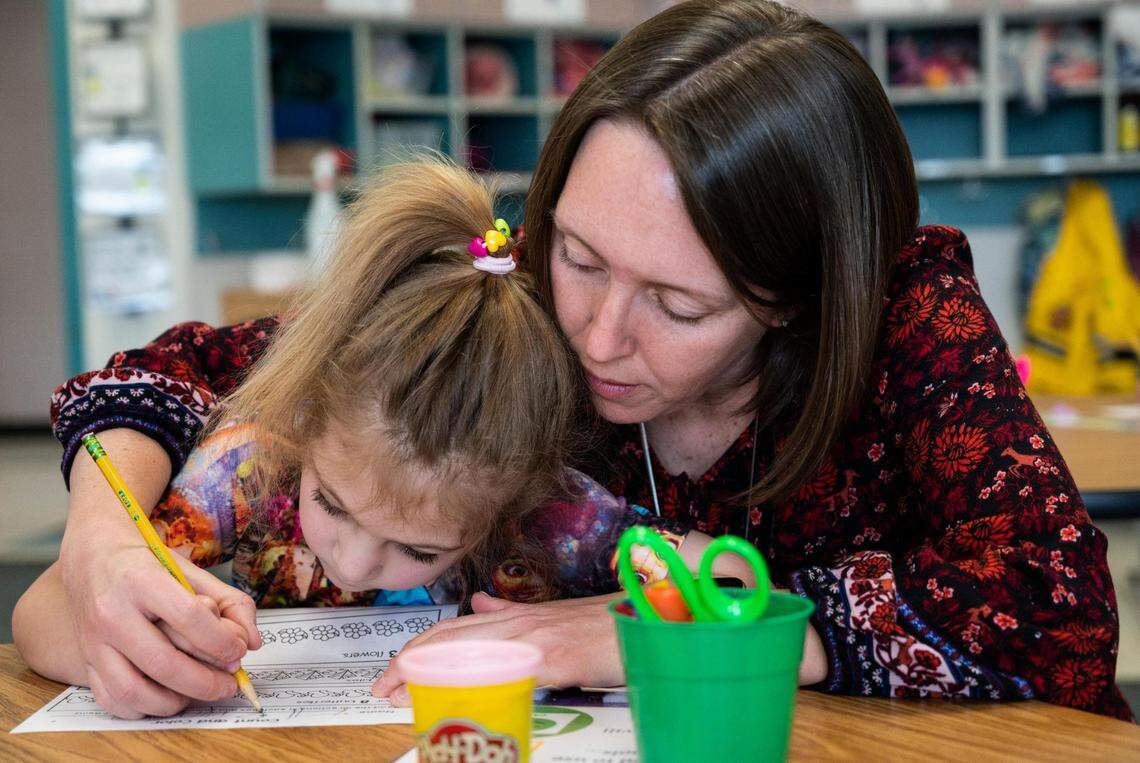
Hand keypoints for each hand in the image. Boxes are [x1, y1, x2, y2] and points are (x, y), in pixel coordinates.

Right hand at [61, 529, 260, 718]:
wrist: (95, 557)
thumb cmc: (148, 564)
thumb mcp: (192, 571)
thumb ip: (230, 602)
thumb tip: (252, 642)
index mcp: (141, 580)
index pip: (188, 617)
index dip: (220, 640)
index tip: (238, 651)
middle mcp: (112, 611)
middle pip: (162, 662)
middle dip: (204, 682)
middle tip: (229, 684)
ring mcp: (94, 640)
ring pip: (133, 689)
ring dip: (175, 702)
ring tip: (199, 694)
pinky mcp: (86, 660)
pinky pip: (111, 699)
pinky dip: (143, 709)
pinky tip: (167, 697)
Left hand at [372, 592, 624, 705]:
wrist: (641, 622)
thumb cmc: (599, 625)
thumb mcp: (549, 616)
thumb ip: (509, 613)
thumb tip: (477, 603)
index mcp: (513, 618)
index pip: (451, 631)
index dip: (415, 650)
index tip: (388, 673)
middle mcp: (517, 624)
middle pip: (449, 641)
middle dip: (409, 664)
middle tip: (381, 688)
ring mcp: (534, 640)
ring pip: (469, 653)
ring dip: (430, 675)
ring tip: (402, 695)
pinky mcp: (555, 659)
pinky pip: (508, 670)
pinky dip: (479, 683)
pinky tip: (460, 697)